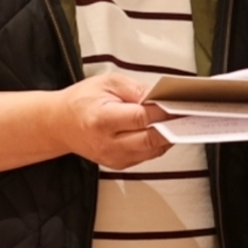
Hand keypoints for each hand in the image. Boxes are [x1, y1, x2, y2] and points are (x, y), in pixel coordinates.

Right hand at [53, 73, 170, 168]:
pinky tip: (163, 129)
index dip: (164, 111)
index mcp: (102, 120)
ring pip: (153, 150)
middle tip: (187, 113)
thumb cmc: (81, 101)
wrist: (60, 124)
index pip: (142, 118)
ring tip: (179, 120)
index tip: (179, 103)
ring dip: (169, 135)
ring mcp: (113, 157)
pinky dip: (159, 143)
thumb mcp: (107, 83)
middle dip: (172, 126)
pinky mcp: (119, 164)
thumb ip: (136, 89)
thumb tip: (160, 96)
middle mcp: (107, 143)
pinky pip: (148, 155)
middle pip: (151, 139)